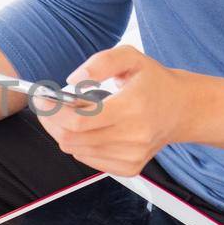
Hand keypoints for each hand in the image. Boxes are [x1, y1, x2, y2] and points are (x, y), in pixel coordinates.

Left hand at [31, 45, 194, 176]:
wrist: (182, 110)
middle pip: (72, 139)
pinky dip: (81, 144)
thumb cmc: (153, 82)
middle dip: (52, 121)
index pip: (79, 122)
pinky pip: (88, 159)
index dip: (52, 111)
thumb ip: (101, 62)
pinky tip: (91, 129)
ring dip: (66, 132)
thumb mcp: (131, 57)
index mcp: (133, 108)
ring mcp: (132, 156)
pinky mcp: (130, 167)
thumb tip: (73, 80)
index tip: (41, 98)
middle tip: (50, 105)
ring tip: (77, 113)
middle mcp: (134, 137)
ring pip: (76, 150)